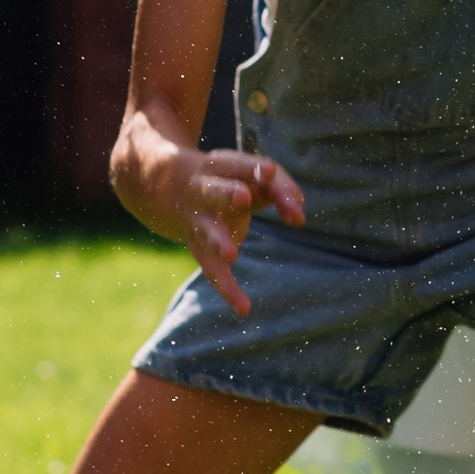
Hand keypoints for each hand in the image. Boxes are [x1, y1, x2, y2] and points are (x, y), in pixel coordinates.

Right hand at [164, 145, 303, 315]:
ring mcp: (197, 220)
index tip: (271, 172)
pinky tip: (243, 308)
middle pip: (213, 192)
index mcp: (219, 166)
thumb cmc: (231, 179)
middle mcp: (202, 191)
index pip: (240, 165)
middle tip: (243, 197)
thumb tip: (299, 216)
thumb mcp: (254, 175)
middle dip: (227, 194)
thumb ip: (280, 189)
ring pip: (206, 231)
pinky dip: (226, 288)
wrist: (175, 187)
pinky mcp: (198, 248)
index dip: (255, 168)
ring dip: (218, 241)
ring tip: (231, 253)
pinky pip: (211, 269)